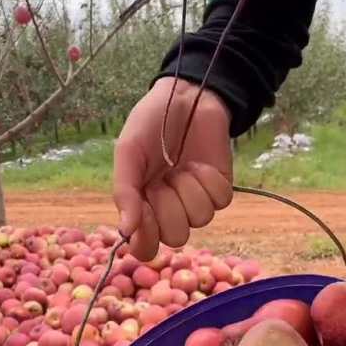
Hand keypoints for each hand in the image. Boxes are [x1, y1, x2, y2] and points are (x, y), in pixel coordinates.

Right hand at [113, 77, 232, 260]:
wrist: (185, 96)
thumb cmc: (150, 124)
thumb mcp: (128, 153)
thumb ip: (124, 192)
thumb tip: (125, 230)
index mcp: (142, 209)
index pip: (145, 248)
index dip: (146, 238)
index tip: (144, 211)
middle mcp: (170, 212)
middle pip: (176, 238)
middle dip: (169, 207)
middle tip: (162, 178)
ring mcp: (196, 202)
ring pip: (200, 220)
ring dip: (188, 189)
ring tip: (180, 166)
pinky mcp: (220, 190)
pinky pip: (219, 200)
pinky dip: (207, 179)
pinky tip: (198, 164)